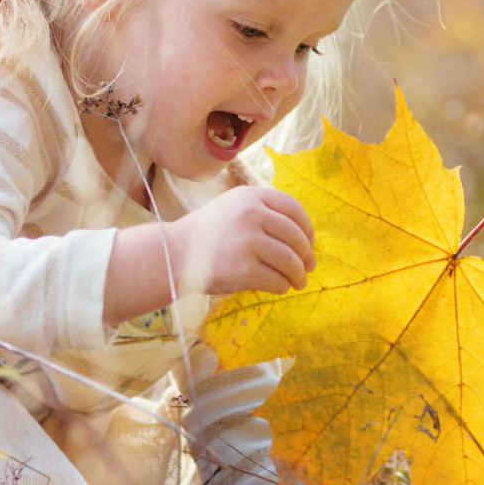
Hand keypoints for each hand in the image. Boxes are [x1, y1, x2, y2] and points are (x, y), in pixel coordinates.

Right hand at [171, 186, 315, 296]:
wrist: (174, 254)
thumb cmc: (206, 235)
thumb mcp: (232, 208)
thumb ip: (262, 213)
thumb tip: (303, 237)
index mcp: (250, 196)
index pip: (293, 209)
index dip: (307, 228)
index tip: (309, 243)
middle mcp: (251, 214)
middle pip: (295, 237)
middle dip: (306, 256)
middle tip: (308, 268)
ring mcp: (247, 241)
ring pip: (290, 261)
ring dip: (298, 275)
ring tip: (298, 282)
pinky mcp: (242, 269)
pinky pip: (276, 280)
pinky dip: (282, 286)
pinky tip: (280, 287)